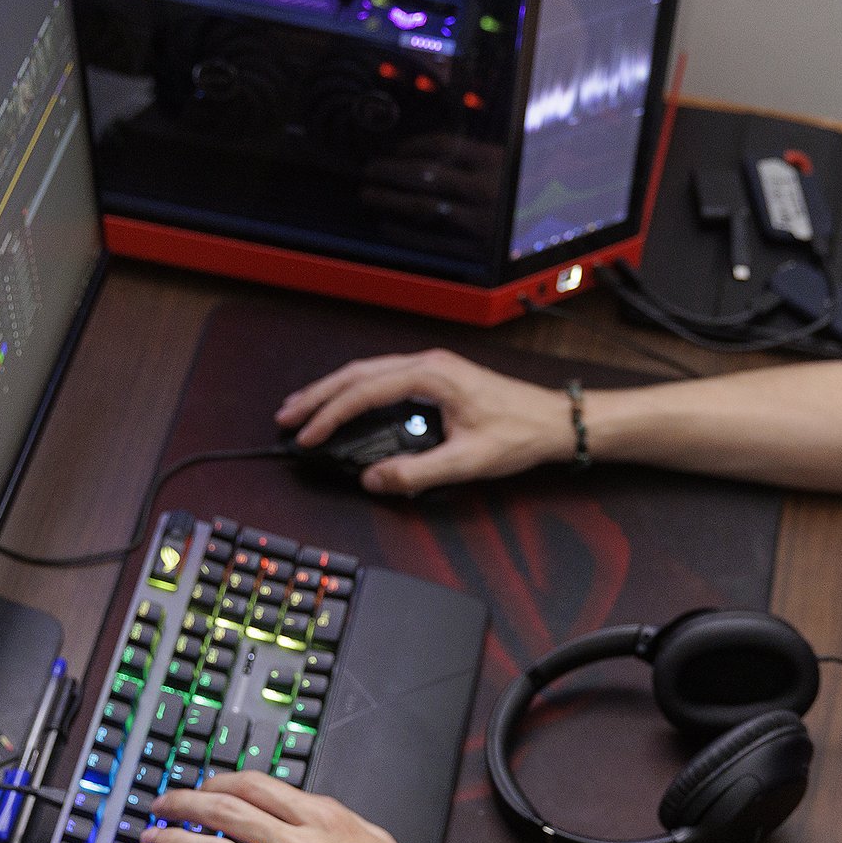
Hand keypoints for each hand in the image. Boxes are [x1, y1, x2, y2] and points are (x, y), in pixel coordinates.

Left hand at [137, 774, 481, 842]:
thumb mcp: (376, 841)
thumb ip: (333, 823)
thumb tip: (298, 812)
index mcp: (330, 820)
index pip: (259, 786)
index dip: (219, 781)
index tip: (202, 786)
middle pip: (228, 812)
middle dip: (184, 804)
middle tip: (161, 806)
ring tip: (151, 840)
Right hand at [276, 348, 572, 494]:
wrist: (554, 422)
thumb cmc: (520, 433)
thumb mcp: (467, 462)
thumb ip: (416, 473)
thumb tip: (374, 479)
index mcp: (432, 375)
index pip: (365, 390)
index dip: (330, 414)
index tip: (307, 435)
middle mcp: (428, 364)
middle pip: (357, 372)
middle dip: (318, 395)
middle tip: (287, 415)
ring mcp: (432, 368)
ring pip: (368, 372)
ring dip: (334, 390)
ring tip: (304, 409)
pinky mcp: (436, 378)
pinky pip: (384, 378)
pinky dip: (357, 392)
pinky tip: (347, 407)